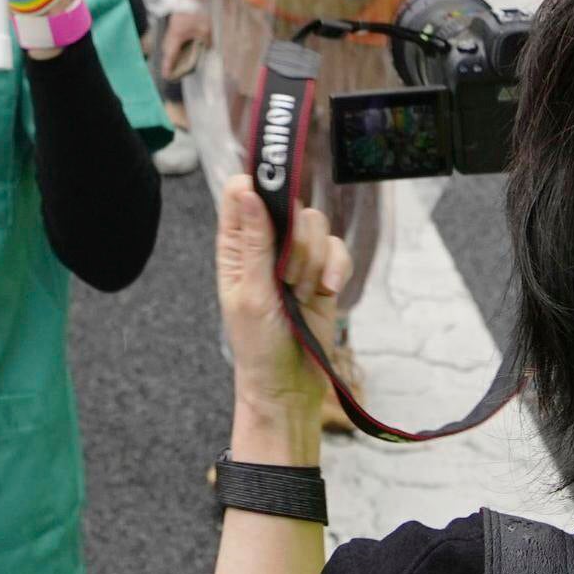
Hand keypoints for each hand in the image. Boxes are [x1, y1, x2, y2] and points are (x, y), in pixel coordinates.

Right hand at [153, 2, 209, 81]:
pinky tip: (184, 43)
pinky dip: (176, 42)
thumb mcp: (206, 28)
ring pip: (169, 42)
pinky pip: (173, 36)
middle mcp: (171, 32)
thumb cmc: (197, 11)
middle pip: (167, 49)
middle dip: (169, 60)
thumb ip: (206, 41)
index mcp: (176, 36)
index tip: (166, 76)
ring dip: (173, 51)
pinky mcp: (175, 20)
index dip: (168, 66)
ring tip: (179, 58)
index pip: (170, 55)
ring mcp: (172, 25)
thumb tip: (208, 48)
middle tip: (173, 69)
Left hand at [214, 175, 346, 439]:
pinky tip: (328, 291)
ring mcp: (297, 259)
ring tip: (301, 295)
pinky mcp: (323, 274)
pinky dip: (336, 268)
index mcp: (236, 245)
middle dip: (295, 240)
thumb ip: (254, 243)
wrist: (290, 386)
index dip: (261, 188)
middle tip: (286, 276)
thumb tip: (248, 192)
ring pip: (316, 226)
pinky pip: (337, 250)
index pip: (244, 193)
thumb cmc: (258, 345)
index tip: (276, 202)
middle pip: (289, 205)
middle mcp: (266, 245)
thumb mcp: (251, 295)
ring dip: (312, 262)